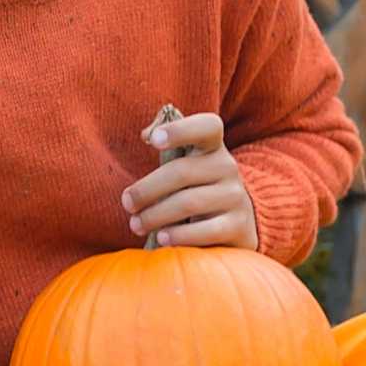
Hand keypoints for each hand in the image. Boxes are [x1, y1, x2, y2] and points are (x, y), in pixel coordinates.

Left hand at [121, 111, 258, 249]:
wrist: (235, 224)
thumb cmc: (198, 189)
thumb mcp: (189, 164)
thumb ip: (169, 145)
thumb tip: (146, 134)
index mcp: (213, 147)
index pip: (207, 126)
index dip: (180, 130)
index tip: (152, 140)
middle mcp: (227, 167)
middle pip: (181, 172)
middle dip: (147, 189)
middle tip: (127, 204)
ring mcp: (235, 197)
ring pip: (188, 203)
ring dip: (155, 215)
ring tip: (136, 225)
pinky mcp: (238, 226)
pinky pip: (205, 231)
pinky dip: (179, 236)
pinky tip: (161, 239)